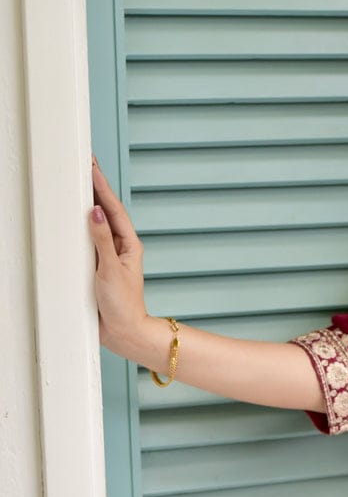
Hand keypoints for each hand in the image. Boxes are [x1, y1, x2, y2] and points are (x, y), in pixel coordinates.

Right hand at [89, 158, 152, 357]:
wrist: (123, 332)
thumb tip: (95, 212)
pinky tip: (70, 219)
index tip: (92, 165)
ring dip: (87, 203)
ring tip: (78, 182)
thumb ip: (101, 240)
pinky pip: (86, 240)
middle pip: (105, 210)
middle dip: (95, 187)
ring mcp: (107, 255)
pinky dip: (78, 226)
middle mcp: (119, 246)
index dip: (101, 186)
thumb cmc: (123, 304)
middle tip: (85, 164)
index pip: (113, 208)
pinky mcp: (96, 266)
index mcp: (128, 244)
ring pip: (95, 223)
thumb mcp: (110, 270)